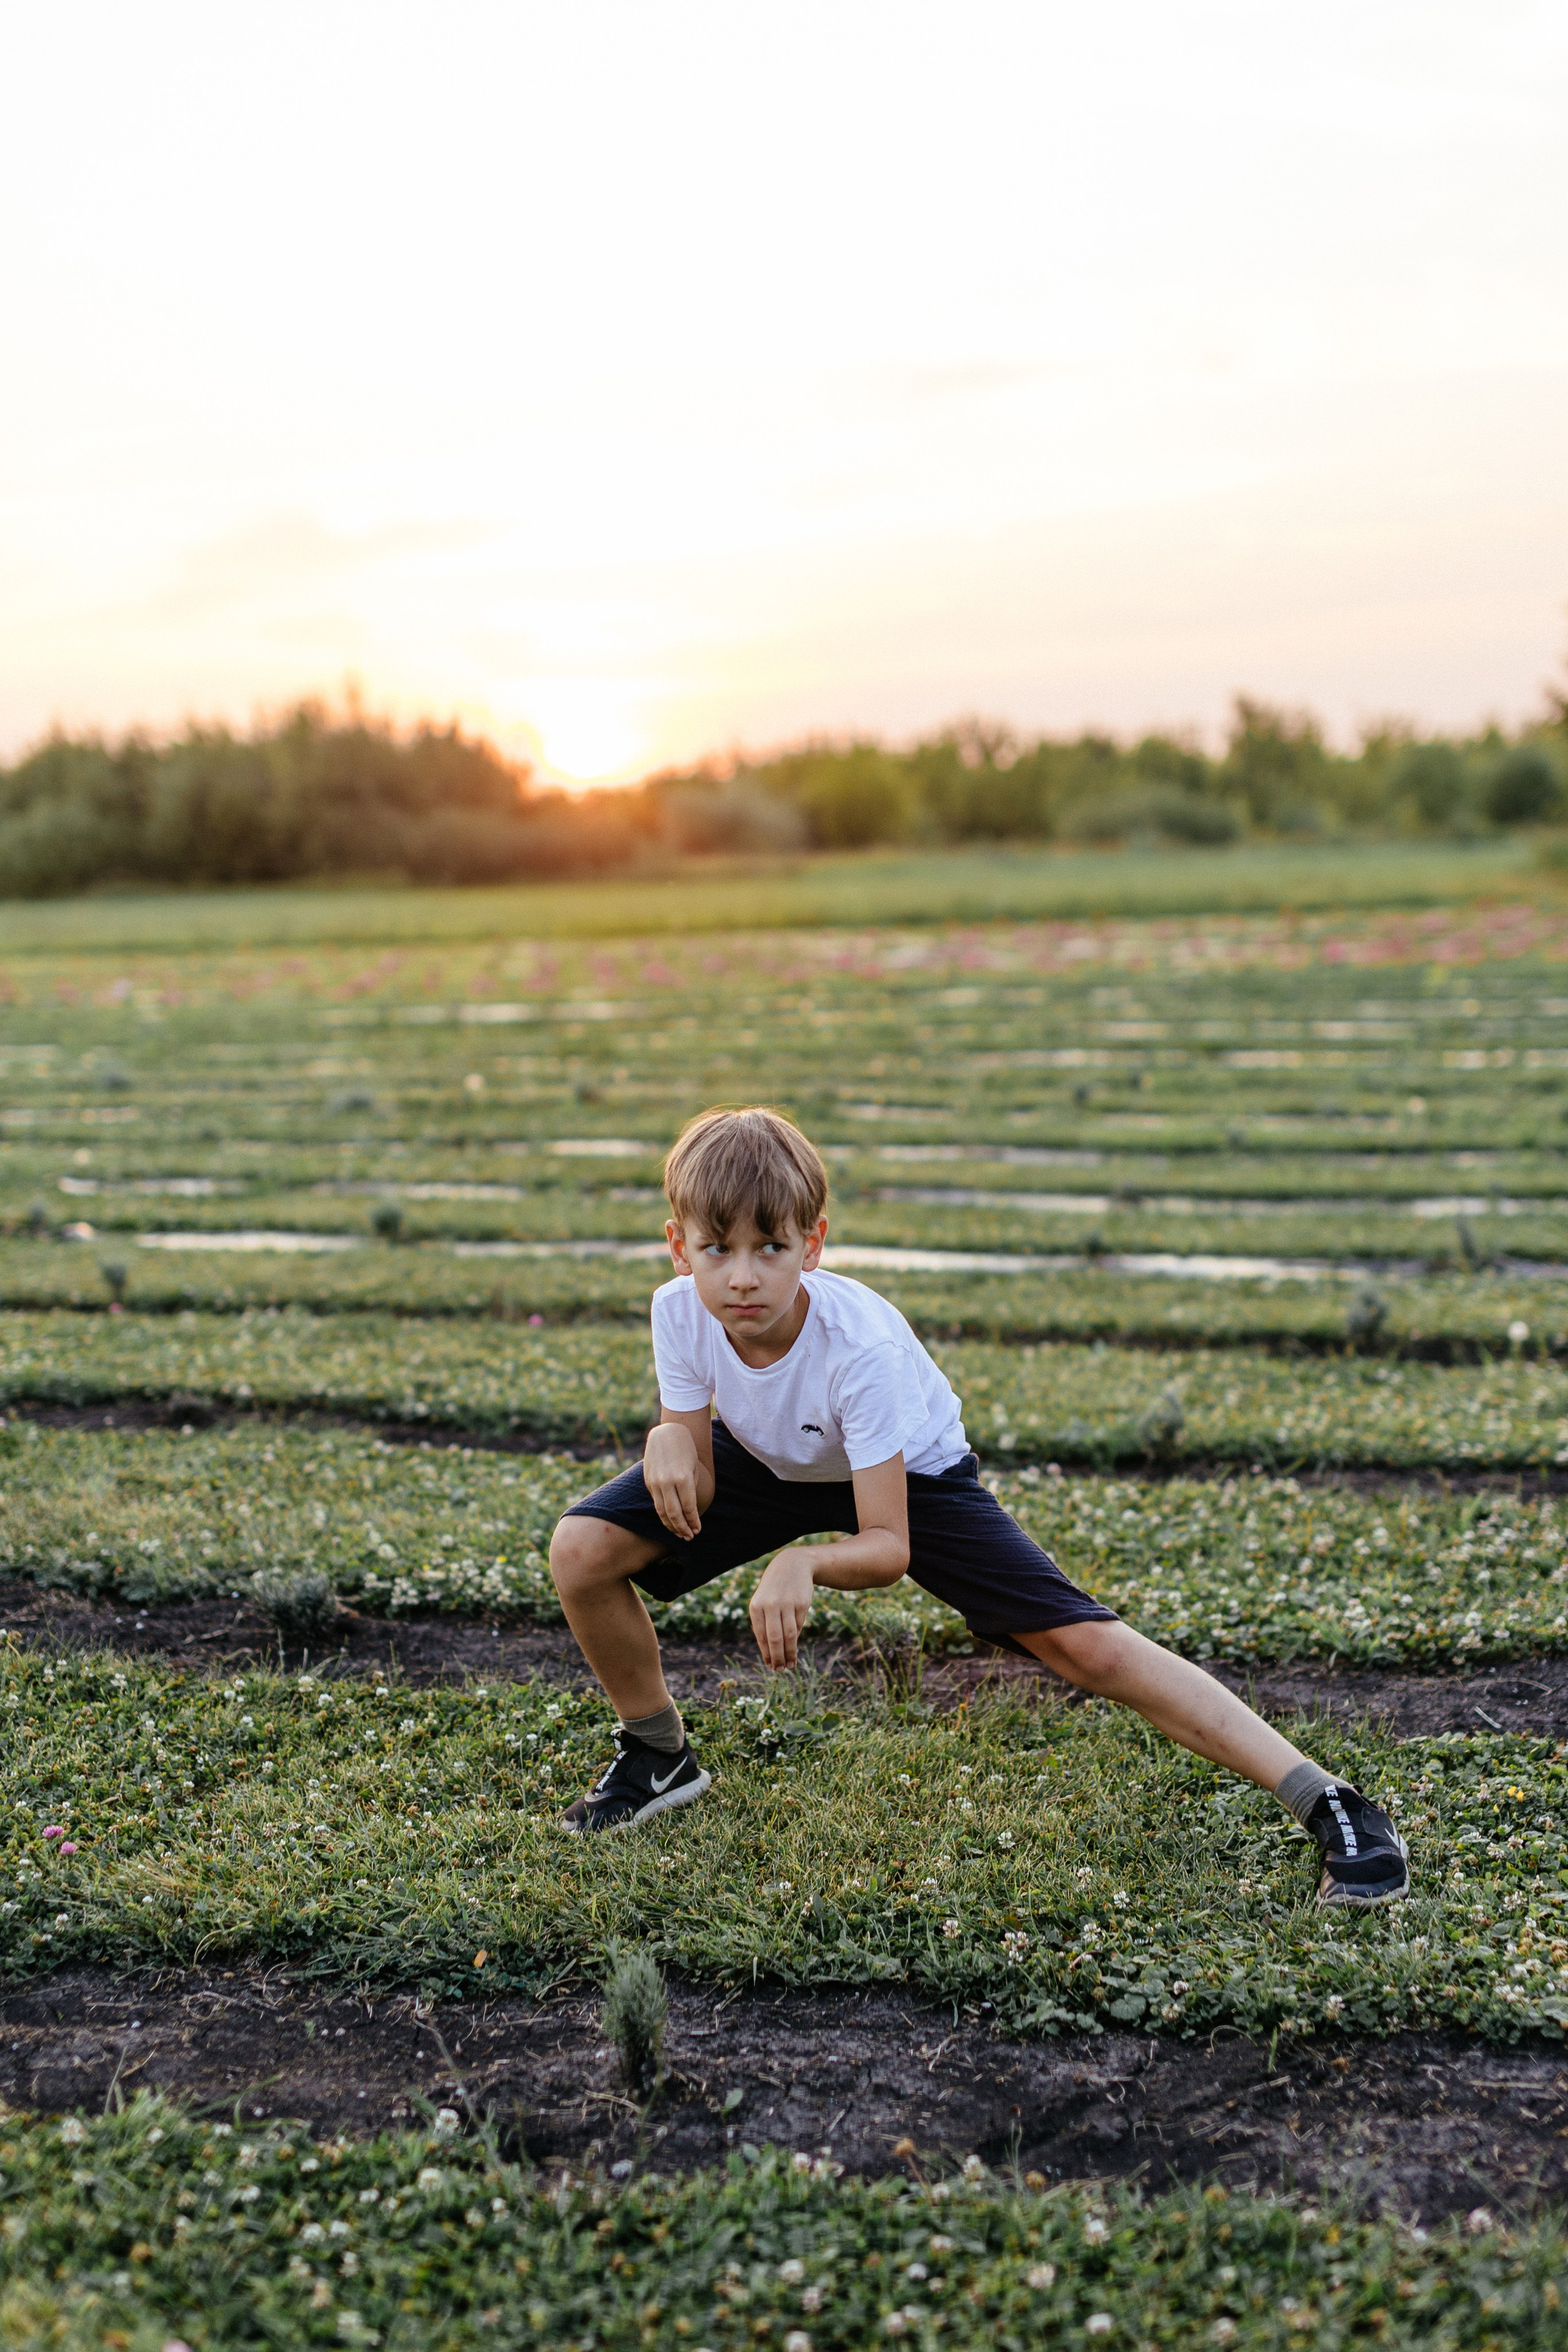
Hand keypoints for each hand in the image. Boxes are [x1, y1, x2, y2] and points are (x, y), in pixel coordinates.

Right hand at [642, 1423, 703, 1539]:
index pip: (688, 1507)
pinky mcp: (648, 1481)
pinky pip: (656, 1502)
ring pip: (661, 1511)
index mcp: (682, 1478)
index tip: (698, 1530)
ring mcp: (655, 1482)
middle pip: (673, 1513)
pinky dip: (663, 1514)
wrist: (666, 1434)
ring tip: (679, 1534)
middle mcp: (667, 1482)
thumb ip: (690, 1491)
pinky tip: (670, 1520)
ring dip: (671, 1525)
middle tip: (689, 1537)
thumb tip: (689, 1513)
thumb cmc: (686, 1451)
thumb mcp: (694, 1469)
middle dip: (682, 1528)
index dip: (693, 1521)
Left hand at [749, 1548, 815, 1671]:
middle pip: (775, 1639)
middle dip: (778, 1657)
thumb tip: (770, 1653)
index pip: (761, 1637)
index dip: (766, 1654)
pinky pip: (799, 1625)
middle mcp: (770, 1605)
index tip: (771, 1667)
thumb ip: (764, 1625)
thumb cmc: (774, 1590)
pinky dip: (796, 1638)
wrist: (792, 1565)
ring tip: (791, 1664)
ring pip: (789, 1635)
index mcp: (756, 1607)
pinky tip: (794, 1646)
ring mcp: (787, 1603)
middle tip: (781, 1670)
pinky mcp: (802, 1603)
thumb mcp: (763, 1603)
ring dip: (790, 1653)